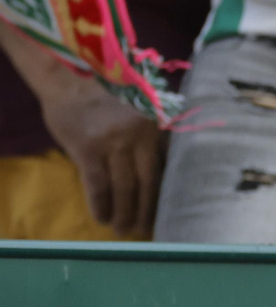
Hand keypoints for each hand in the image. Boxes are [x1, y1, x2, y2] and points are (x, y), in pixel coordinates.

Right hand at [34, 66, 164, 237]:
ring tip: (124, 230)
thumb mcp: (143, 107)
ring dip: (125, 213)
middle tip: (147, 231)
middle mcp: (139, 137)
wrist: (71, 75)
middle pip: (148, 182)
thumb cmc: (109, 92)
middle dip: (148, 210)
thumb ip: (155, 133)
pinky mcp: (87, 149)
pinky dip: (100, 204)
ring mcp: (113, 143)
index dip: (168, 192)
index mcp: (157, 127)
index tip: (172, 212)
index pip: (167, 167)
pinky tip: (102, 218)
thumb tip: (169, 165)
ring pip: (124, 187)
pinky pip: (96, 184)